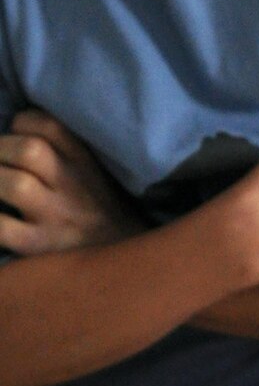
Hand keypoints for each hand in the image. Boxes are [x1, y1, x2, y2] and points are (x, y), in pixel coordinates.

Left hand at [0, 110, 141, 255]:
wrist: (120, 264)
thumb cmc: (100, 213)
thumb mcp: (95, 172)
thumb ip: (67, 151)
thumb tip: (24, 129)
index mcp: (85, 160)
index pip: (49, 125)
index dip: (22, 122)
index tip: (13, 133)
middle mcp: (71, 183)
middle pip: (29, 150)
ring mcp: (55, 216)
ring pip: (14, 186)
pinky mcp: (38, 247)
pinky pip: (2, 228)